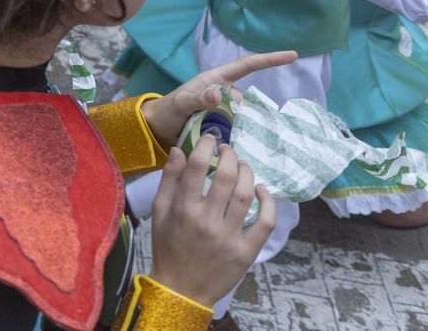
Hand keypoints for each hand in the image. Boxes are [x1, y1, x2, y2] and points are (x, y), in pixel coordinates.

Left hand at [142, 50, 296, 148]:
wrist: (157, 130)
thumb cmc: (167, 111)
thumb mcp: (179, 103)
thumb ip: (196, 98)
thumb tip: (218, 93)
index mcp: (216, 80)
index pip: (246, 66)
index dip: (269, 60)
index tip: (292, 55)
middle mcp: (224, 94)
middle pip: (250, 101)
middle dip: (259, 115)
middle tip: (271, 133)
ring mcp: (225, 112)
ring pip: (247, 118)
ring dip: (252, 131)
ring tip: (260, 146)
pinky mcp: (223, 128)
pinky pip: (240, 131)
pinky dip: (245, 139)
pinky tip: (250, 151)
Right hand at [148, 137, 276, 305]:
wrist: (182, 288)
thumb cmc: (168, 247)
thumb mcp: (159, 212)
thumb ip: (169, 180)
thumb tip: (181, 150)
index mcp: (183, 209)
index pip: (197, 167)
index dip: (206, 146)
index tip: (210, 139)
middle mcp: (207, 220)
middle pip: (226, 177)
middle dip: (229, 156)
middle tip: (228, 151)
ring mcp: (229, 236)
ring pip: (245, 195)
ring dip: (247, 173)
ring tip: (242, 167)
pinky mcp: (246, 251)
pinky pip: (264, 222)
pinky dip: (267, 202)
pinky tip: (261, 190)